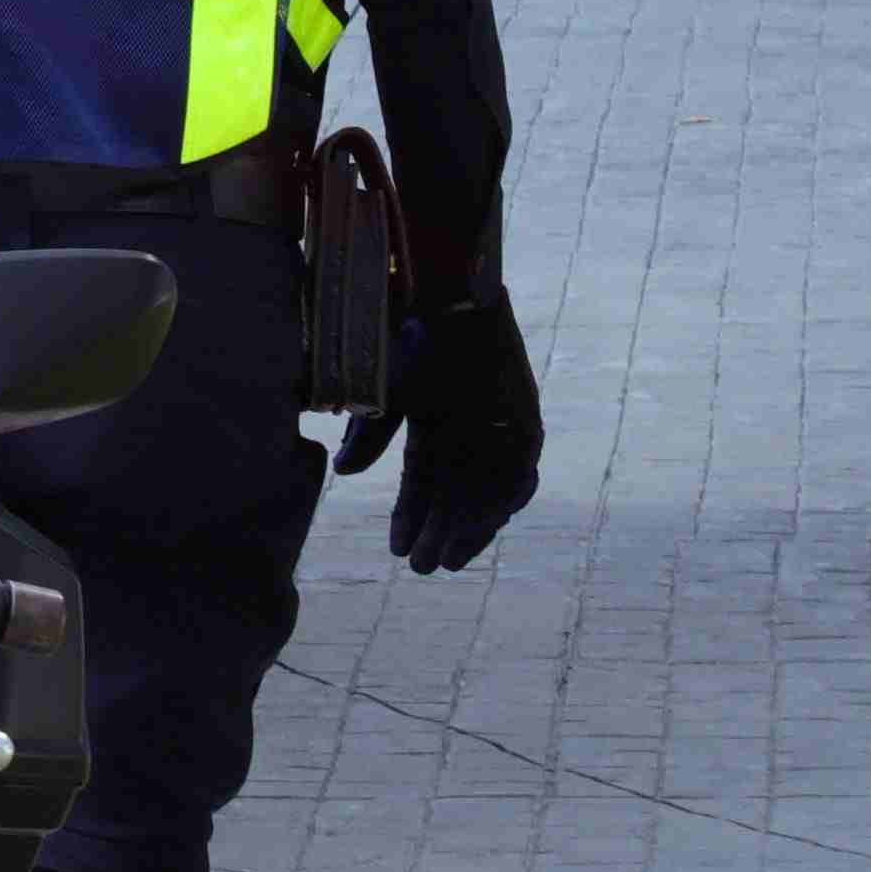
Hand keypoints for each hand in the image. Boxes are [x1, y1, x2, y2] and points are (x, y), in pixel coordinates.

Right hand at [337, 285, 544, 573]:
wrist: (445, 303)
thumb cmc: (405, 336)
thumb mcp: (379, 394)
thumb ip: (368, 435)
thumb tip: (344, 474)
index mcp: (433, 418)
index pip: (423, 480)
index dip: (409, 514)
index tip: (396, 549)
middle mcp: (470, 429)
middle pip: (456, 494)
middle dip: (438, 531)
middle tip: (422, 568)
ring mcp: (501, 428)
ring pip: (485, 493)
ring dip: (467, 528)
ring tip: (447, 558)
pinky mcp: (526, 425)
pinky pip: (516, 478)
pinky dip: (498, 505)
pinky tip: (477, 529)